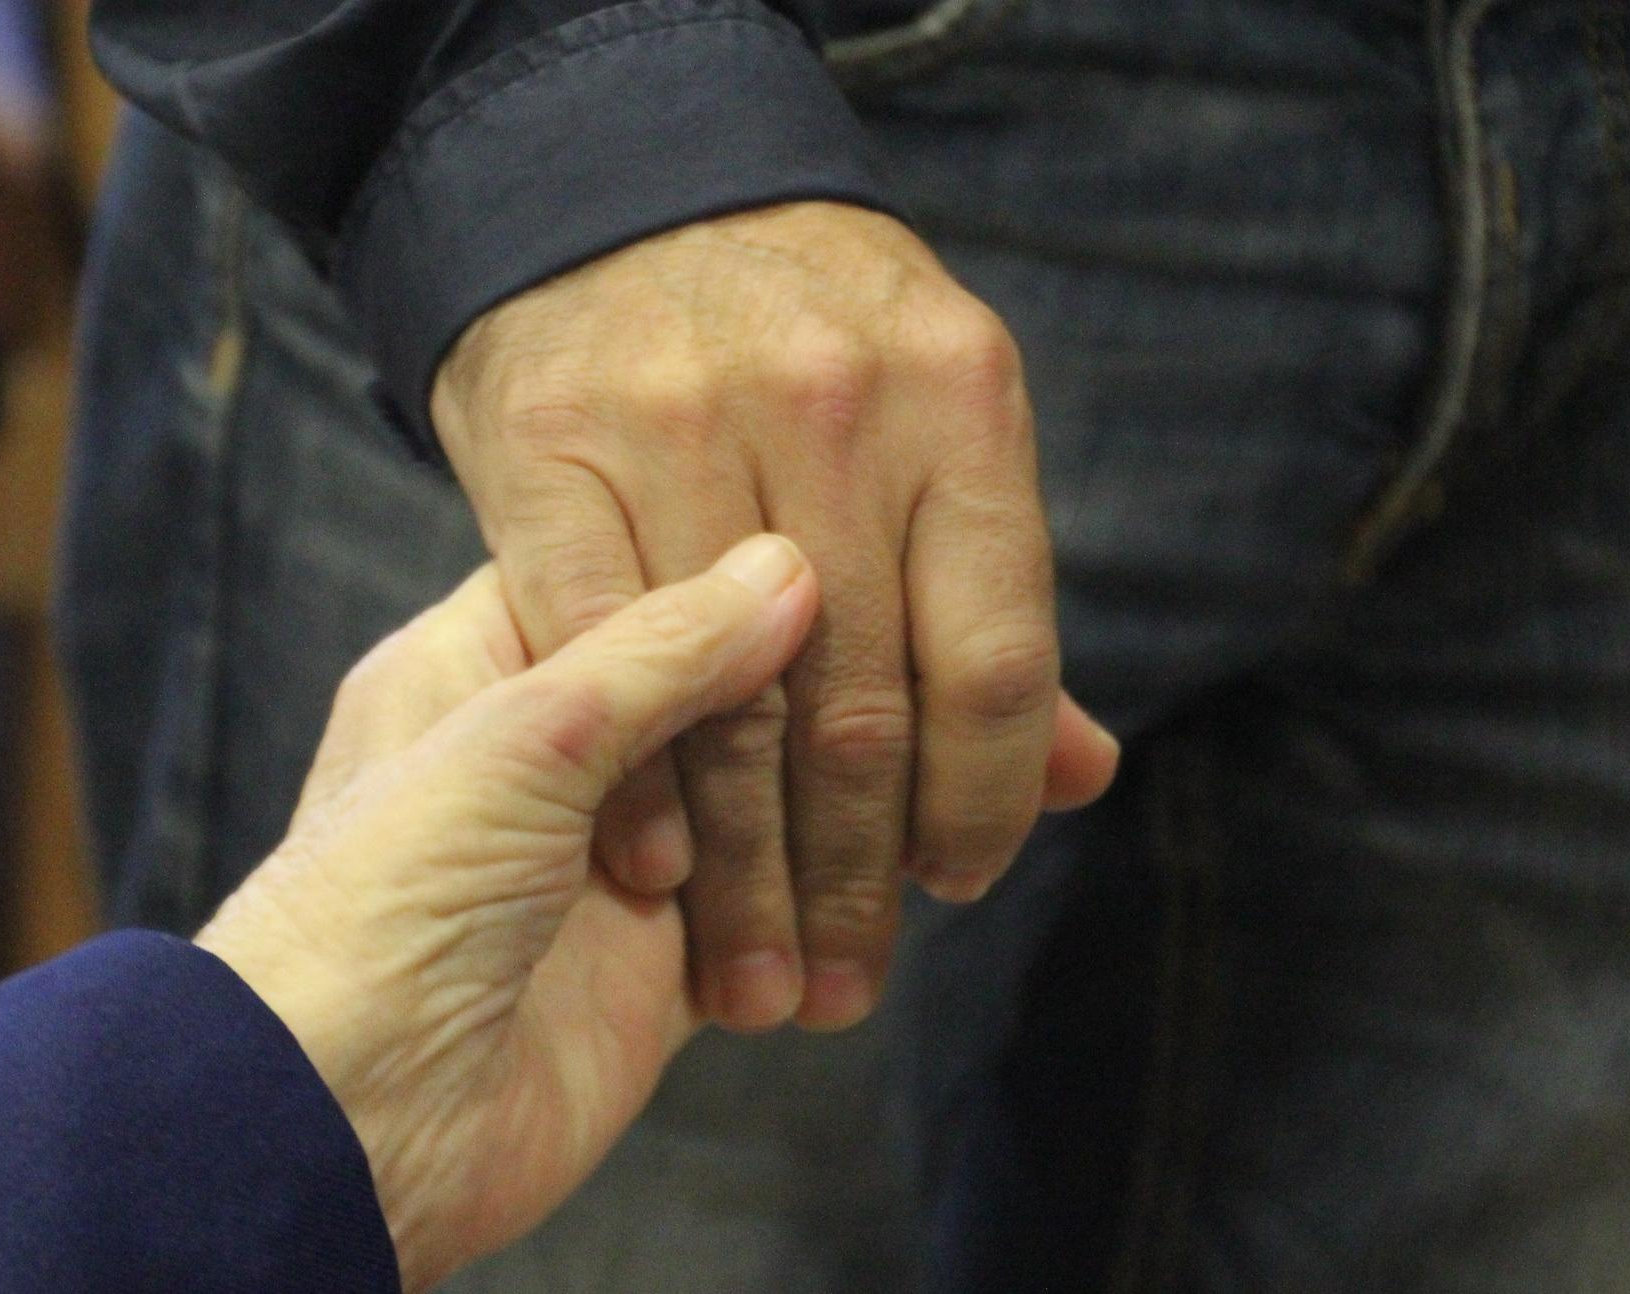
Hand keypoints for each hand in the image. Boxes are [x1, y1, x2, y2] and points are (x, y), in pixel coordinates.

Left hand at [196, 536, 819, 1292]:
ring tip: (891, 808)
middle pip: (708, 698)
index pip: (627, 580)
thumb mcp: (523, 739)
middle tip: (877, 701)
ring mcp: (601, 868)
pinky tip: (879, 896)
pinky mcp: (648, 974)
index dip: (725, 586)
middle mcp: (542, 757)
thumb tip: (785, 565)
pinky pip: (762, 926)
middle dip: (790, 712)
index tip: (826, 571)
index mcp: (478, 664)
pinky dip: (815, 921)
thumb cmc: (386, 905)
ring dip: (814, 826)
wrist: (348, 1124)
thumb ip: (659, 651)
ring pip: (751, 812)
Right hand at [430, 200, 1119, 1032]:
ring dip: (746, 873)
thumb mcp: (927, 422)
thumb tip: (1079, 778)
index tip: (951, 888)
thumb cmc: (796, 342)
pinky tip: (656, 871)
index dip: (983, 805)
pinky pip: (595, 646)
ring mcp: (683, 421)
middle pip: (862, 706)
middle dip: (856, 879)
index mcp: (961, 400)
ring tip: (755, 981)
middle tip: (844, 990)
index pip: (995, 660)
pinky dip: (631, 776)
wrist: (614, 195)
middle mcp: (835, 406)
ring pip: (729, 701)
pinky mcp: (549, 446)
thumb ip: (982, 600)